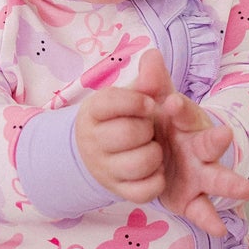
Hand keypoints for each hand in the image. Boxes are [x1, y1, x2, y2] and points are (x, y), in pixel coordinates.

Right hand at [75, 74, 166, 208]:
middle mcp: (93, 141)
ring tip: (153, 148)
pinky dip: (156, 180)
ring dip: (155, 155)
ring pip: (139, 163)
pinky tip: (155, 170)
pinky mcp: (118, 192)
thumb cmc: (126, 117)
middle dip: (147, 128)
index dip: (135, 101)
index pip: (109, 101)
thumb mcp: (135, 95)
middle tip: (148, 128)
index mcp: (94, 111)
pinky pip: (144, 191)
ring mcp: (105, 169)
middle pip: (128, 133)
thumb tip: (154, 56)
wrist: (105, 152)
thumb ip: (147, 79)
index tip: (148, 103)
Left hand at [77, 47, 248, 237]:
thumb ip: (153, 83)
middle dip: (217, 141)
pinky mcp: (192, 197)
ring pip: (218, 178)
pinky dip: (210, 219)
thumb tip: (149, 54)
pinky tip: (220, 229)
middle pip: (211, 145)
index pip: (185, 113)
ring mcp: (200, 174)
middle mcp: (199, 148)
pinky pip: (203, 209)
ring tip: (246, 189)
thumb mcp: (154, 102)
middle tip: (225, 135)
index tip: (171, 103)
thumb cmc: (165, 122)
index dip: (180, 109)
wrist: (164, 150)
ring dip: (230, 183)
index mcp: (188, 123)